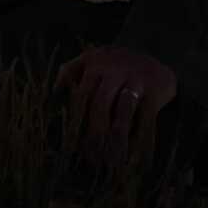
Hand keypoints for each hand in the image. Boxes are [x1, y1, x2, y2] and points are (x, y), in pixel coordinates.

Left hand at [56, 46, 176, 167]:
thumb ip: (70, 71)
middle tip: (91, 157)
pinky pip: (146, 117)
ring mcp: (135, 78)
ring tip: (110, 160)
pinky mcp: (155, 90)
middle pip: (99, 104)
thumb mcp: (92, 58)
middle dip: (94, 133)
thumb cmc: (115, 62)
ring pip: (123, 111)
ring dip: (116, 138)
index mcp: (93, 63)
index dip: (74, 120)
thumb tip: (51, 95)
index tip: (69, 143)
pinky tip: (132, 153)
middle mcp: (112, 69)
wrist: (155, 47)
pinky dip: (139, 137)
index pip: (79, 93)